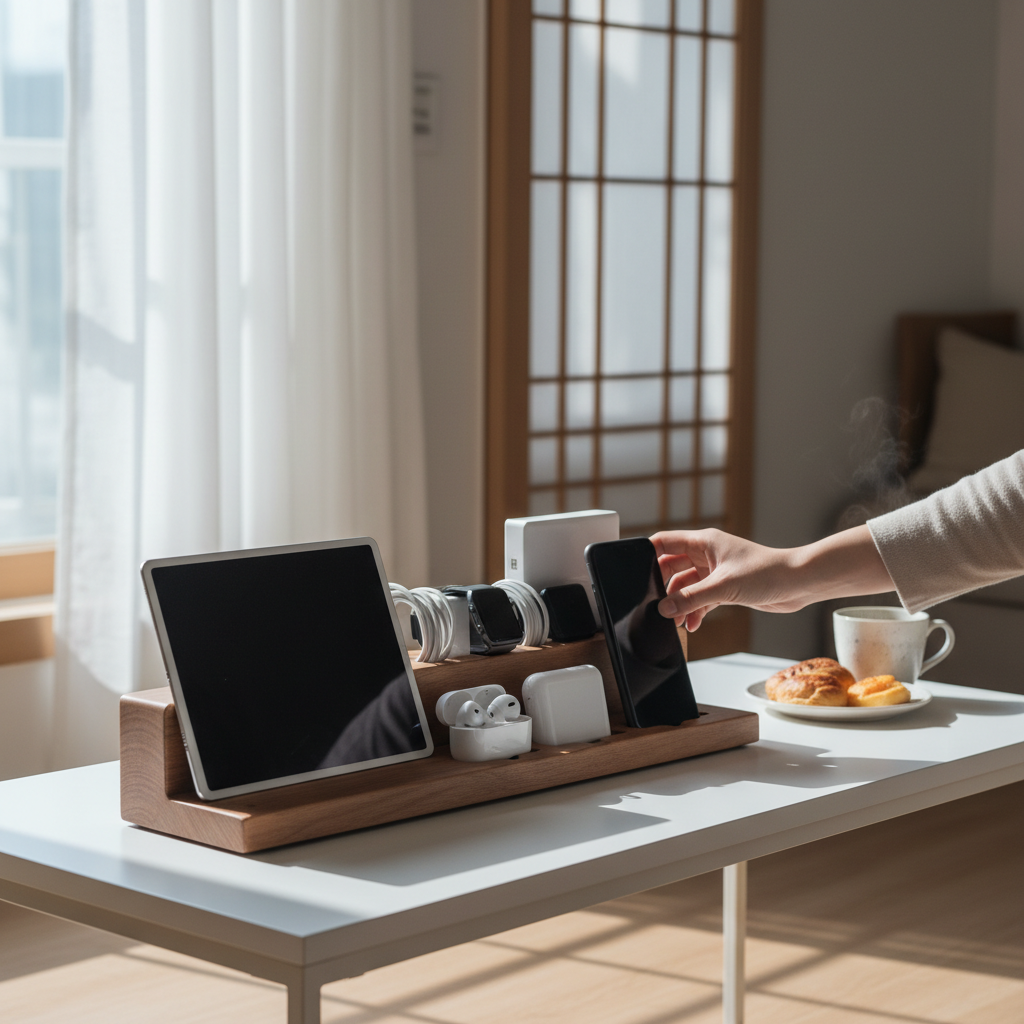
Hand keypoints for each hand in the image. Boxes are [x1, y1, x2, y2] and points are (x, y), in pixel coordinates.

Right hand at [650, 525, 894, 631]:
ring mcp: (716, 571)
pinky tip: (692, 625)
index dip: (647, 553)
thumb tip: (664, 609)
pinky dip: (695, 610)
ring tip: (674, 620)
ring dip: (680, 603)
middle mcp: (708, 554)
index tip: (632, 569)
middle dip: (662, 586)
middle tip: (653, 604)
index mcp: (704, 542)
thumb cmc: (769, 572)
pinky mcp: (726, 587)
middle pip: (671, 566)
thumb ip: (690, 599)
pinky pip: (701, 598)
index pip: (664, 541)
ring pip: (686, 586)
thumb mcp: (723, 587)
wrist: (799, 584)